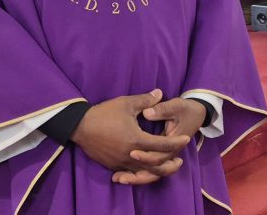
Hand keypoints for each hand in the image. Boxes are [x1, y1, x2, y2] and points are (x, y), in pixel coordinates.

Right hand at [71, 89, 190, 184]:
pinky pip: (132, 173)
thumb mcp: (125, 103)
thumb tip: (160, 92)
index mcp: (137, 139)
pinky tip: (146, 169)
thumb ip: (145, 100)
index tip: (185, 139)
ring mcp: (122, 163)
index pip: (163, 144)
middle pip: (157, 165)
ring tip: (165, 167)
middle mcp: (132, 155)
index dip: (176, 142)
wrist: (80, 127)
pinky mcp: (114, 166)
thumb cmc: (104, 113)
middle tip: (180, 160)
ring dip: (158, 171)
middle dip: (171, 163)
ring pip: (145, 173)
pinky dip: (142, 173)